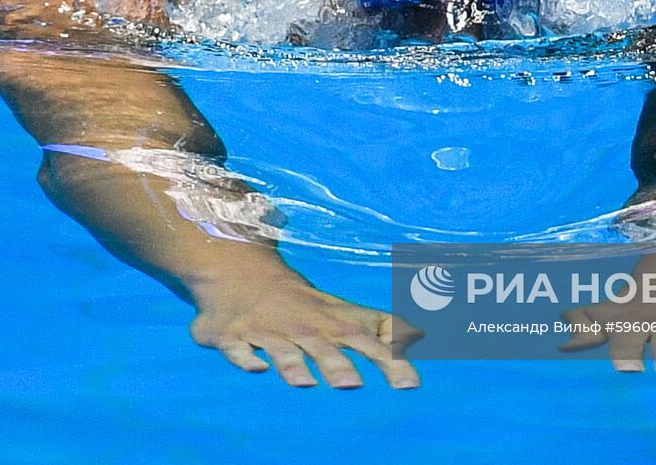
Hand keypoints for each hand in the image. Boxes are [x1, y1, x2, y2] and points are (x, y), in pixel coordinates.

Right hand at [189, 275, 422, 388]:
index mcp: (332, 322)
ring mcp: (268, 331)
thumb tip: (421, 335)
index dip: (390, 360)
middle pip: (324, 346)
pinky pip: (240, 349)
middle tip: (353, 386)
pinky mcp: (234, 336)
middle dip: (338, 364)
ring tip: (305, 383)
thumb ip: (379, 326)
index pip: (368, 340)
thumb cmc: (303, 301)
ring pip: (284, 350)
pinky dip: (247, 358)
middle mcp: (304, 327)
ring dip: (294, 366)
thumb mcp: (342, 310)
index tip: (410, 384)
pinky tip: (256, 368)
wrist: (241, 270)